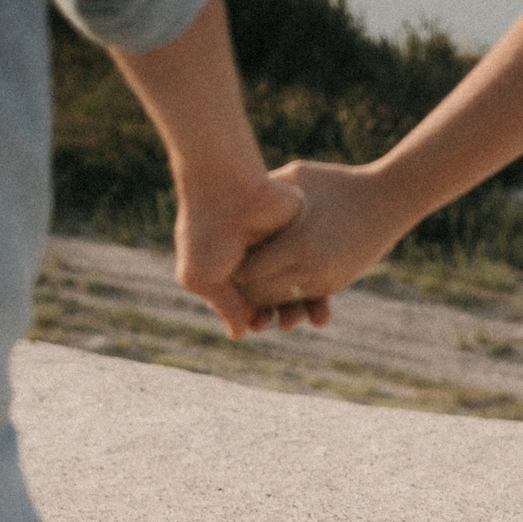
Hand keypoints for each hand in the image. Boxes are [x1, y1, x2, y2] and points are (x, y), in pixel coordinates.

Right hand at [174, 172, 324, 336]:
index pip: (249, 302)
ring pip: (296, 287)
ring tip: (298, 316)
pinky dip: (320, 290)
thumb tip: (240, 334)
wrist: (228, 187)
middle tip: (280, 322)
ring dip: (299, 307)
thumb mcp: (202, 276)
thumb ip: (224, 306)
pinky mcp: (300, 236)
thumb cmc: (207, 232)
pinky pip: (316, 269)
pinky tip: (320, 307)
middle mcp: (256, 259)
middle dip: (278, 314)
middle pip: (275, 298)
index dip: (255, 316)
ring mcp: (279, 247)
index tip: (258, 324)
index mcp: (229, 268)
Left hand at [233, 161, 405, 323]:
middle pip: (260, 295)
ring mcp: (325, 281)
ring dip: (264, 298)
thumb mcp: (298, 177)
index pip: (247, 272)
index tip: (222, 256)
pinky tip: (275, 282)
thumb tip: (231, 198)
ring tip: (250, 282)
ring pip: (279, 303)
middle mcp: (311, 269)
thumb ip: (264, 191)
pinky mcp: (336, 285)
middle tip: (229, 275)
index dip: (231, 268)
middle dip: (243, 289)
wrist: (389, 200)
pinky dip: (286, 295)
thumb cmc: (337, 182)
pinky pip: (301, 299)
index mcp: (297, 242)